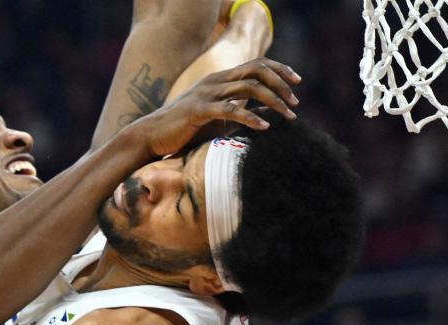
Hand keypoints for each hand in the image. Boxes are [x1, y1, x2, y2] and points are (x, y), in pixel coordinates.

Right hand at [133, 57, 300, 156]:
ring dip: (273, 101)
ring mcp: (206, 93)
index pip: (257, 64)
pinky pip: (231, 110)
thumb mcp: (214, 118)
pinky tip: (264, 127)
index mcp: (220, 79)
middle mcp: (215, 80)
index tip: (296, 84)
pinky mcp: (198, 110)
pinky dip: (250, 118)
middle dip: (282, 84)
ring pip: (249, 88)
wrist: (151, 136)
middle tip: (296, 102)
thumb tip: (261, 117)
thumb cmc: (183, 130)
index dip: (280, 70)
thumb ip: (235, 111)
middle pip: (258, 70)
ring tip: (289, 116)